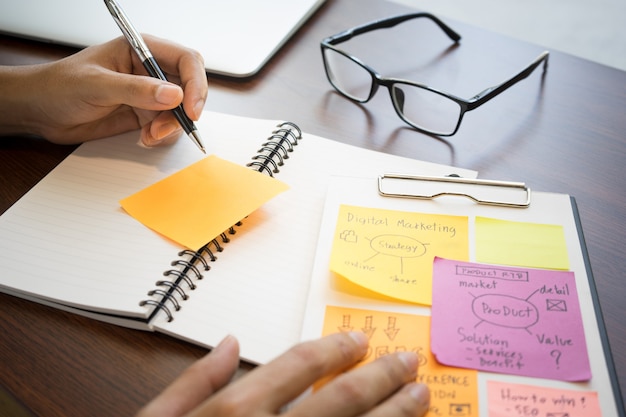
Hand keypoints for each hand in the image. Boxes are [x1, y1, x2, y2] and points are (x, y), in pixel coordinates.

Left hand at [0, 35, 207, 145]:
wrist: (40, 111)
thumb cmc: (59, 86)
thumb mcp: (97, 85)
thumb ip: (136, 89)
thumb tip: (173, 95)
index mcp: (141, 50)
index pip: (186, 60)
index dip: (195, 84)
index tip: (191, 109)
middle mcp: (149, 71)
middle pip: (189, 88)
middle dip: (184, 111)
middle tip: (169, 128)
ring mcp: (148, 94)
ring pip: (180, 111)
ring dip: (171, 128)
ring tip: (150, 135)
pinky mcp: (144, 114)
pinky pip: (167, 126)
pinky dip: (161, 136)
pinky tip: (144, 138)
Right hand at [137, 332, 429, 416]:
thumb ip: (192, 382)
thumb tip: (229, 342)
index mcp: (233, 413)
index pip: (299, 364)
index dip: (336, 348)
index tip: (361, 341)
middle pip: (343, 397)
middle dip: (382, 377)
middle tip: (408, 364)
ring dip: (395, 416)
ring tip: (420, 399)